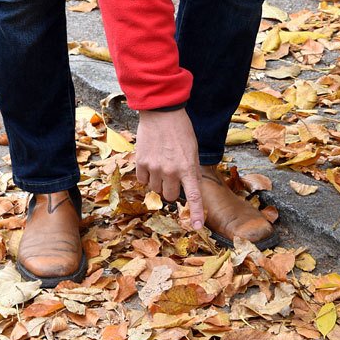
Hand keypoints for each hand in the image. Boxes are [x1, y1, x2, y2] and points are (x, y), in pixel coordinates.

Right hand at [134, 109, 204, 229]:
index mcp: (188, 167)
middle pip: (170, 196)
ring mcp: (155, 168)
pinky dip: (146, 175)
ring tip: (160, 164)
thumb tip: (190, 186)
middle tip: (171, 176)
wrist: (161, 113)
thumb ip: (191, 169)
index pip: (194, 196)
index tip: (197, 227)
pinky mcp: (141, 163)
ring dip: (158, 182)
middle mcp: (171, 171)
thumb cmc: (180, 129)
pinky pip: (143, 180)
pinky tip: (150, 162)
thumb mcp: (193, 149)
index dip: (196, 213)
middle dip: (171, 189)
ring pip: (155, 189)